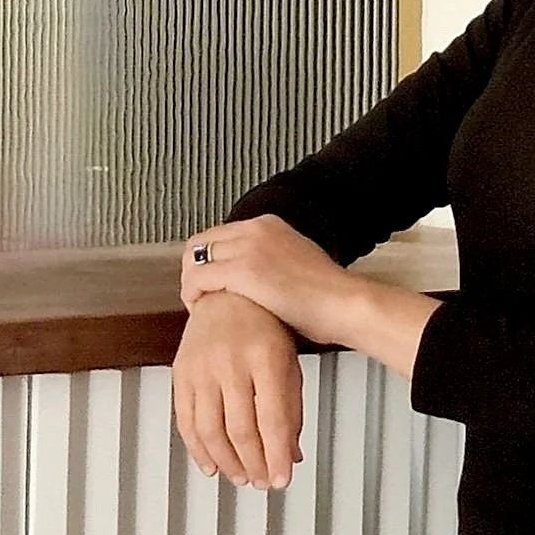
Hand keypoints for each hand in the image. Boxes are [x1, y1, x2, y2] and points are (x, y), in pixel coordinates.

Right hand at [172, 292, 302, 489]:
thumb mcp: (287, 359)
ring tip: (242, 476)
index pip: (273, 418)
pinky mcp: (181, 371)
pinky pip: (186, 421)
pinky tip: (211, 464)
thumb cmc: (263, 323)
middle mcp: (231, 360)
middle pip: (241, 430)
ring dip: (227, 464)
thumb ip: (291, 407)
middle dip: (254, 465)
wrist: (227, 292)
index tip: (282, 477)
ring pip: (211, 431)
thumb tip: (292, 454)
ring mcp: (202, 365)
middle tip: (263, 481)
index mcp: (266, 355)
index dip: (278, 456)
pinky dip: (198, 450)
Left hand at [182, 215, 357, 344]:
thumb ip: (273, 260)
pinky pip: (198, 279)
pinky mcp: (243, 271)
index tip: (211, 281)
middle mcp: (256, 229)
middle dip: (194, 270)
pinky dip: (193, 295)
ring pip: (195, 259)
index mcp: (269, 224)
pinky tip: (201, 310)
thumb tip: (258, 277)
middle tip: (199, 294)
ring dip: (191, 283)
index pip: (219, 234)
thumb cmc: (327, 296)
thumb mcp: (298, 262)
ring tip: (199, 304)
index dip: (209, 259)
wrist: (343, 304)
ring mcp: (248, 247)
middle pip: (201, 242)